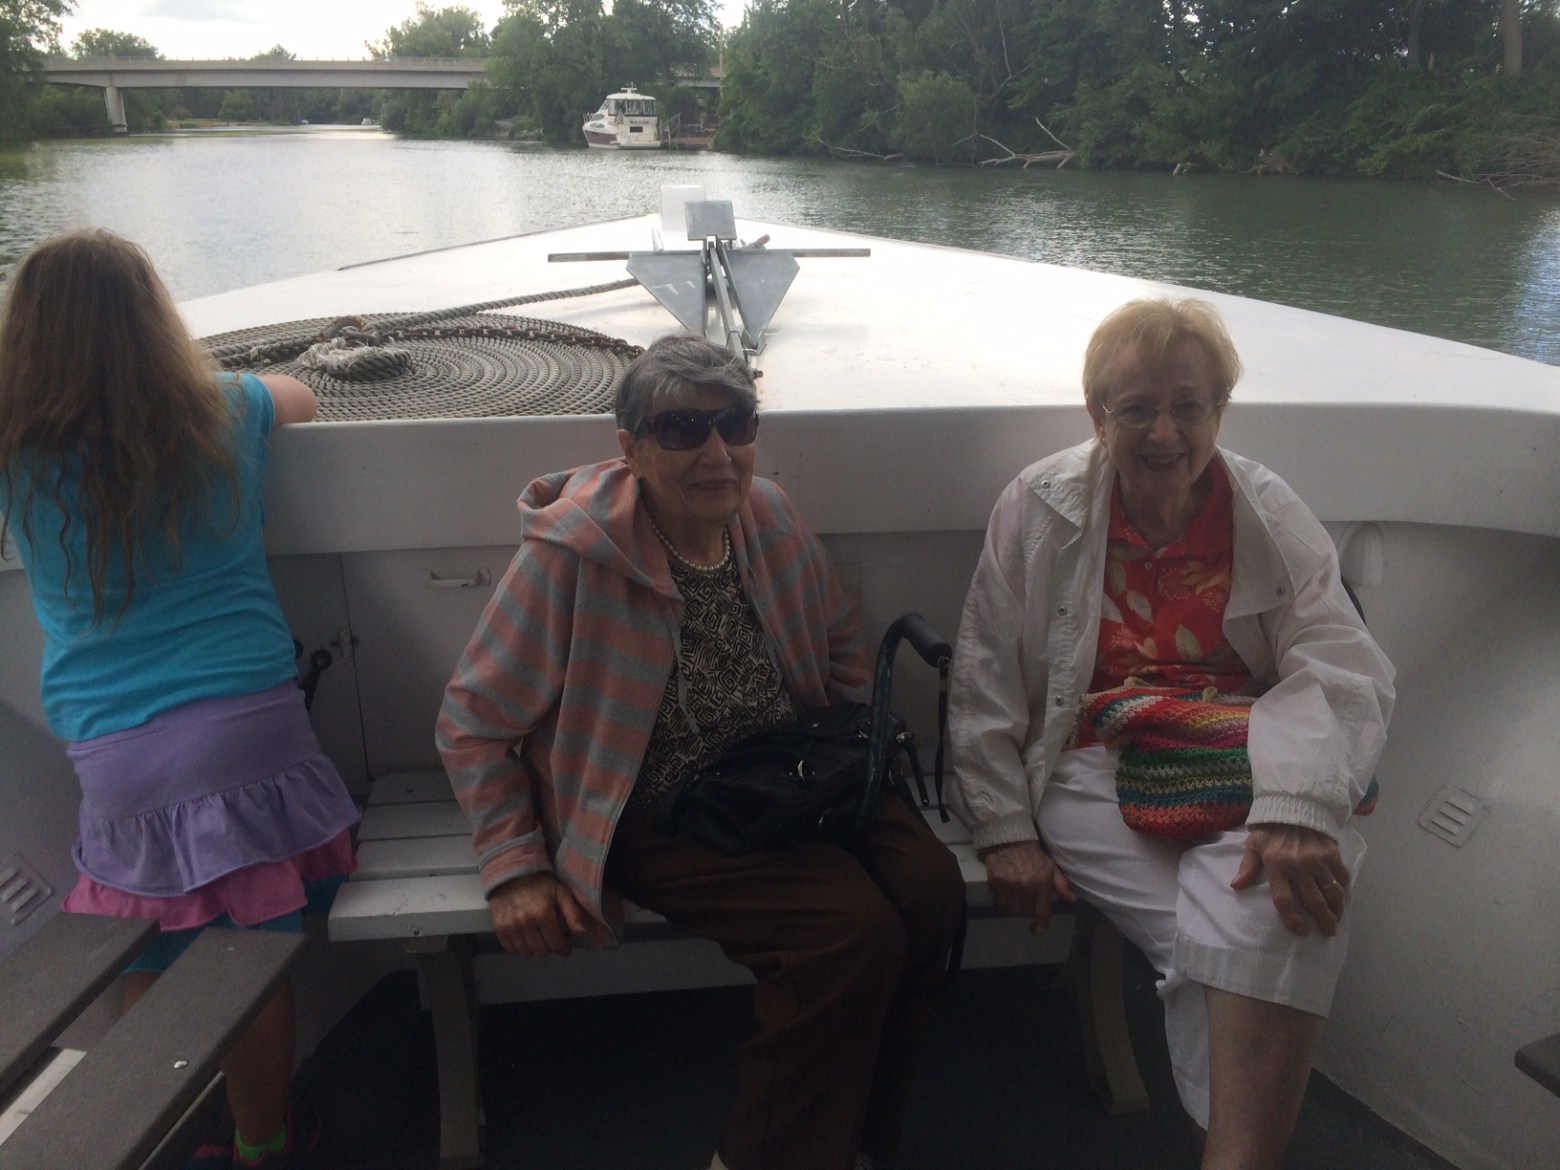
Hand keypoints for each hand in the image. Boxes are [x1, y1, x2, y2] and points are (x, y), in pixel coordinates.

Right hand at [488, 872, 590, 956]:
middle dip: (549, 948)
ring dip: (535, 949)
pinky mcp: (499, 928)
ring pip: (526, 953)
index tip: (565, 948)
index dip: (563, 949)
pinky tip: (525, 939)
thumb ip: (572, 913)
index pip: (556, 944)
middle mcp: (525, 922)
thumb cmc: (540, 883)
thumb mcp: (561, 893)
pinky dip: (520, 948)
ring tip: (539, 939)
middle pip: (541, 951)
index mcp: (542, 913)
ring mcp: (510, 926)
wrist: (512, 874)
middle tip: (551, 939)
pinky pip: (511, 950)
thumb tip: (581, 932)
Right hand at [982, 840, 1076, 933]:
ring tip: (1017, 901)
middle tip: (1028, 904)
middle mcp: (1025, 886)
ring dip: (1015, 909)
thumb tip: (1072, 901)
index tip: (1038, 931)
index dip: (1041, 926)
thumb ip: (1061, 885)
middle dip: (1028, 912)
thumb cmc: (1034, 855)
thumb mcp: (1051, 867)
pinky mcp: (995, 883)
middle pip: (1026, 913)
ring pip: (1012, 911)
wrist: (1010, 839)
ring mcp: (1009, 885)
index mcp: (1041, 883)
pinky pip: (999, 904)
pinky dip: (1003, 905)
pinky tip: (1006, 898)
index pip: (1041, 912)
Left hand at [1232, 824, 1349, 937]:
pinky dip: (1343, 886)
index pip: (1283, 900)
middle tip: (1329, 931)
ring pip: (1331, 892)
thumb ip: (1248, 866)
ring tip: (1337, 917)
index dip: (1292, 919)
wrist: (1293, 802)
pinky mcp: (1331, 852)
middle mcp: (1297, 865)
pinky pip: (1341, 875)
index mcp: (1275, 865)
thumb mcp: (1254, 844)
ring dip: (1336, 908)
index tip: (1302, 930)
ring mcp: (1316, 859)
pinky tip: (1340, 892)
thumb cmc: (1271, 827)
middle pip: (1313, 901)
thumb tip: (1236, 886)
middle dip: (1323, 920)